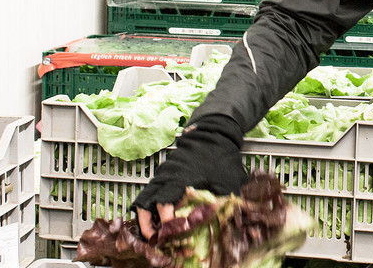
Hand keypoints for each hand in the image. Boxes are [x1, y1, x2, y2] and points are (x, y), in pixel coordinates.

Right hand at [130, 114, 246, 239]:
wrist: (215, 132)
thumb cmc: (221, 156)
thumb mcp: (227, 183)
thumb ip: (220, 204)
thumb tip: (218, 224)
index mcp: (179, 180)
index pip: (164, 206)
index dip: (166, 224)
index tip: (171, 236)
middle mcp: (166, 177)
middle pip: (145, 204)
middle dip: (148, 225)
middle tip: (155, 240)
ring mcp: (163, 174)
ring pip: (146, 198)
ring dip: (147, 217)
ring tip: (155, 233)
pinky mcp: (165, 172)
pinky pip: (152, 192)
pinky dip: (152, 206)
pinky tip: (162, 217)